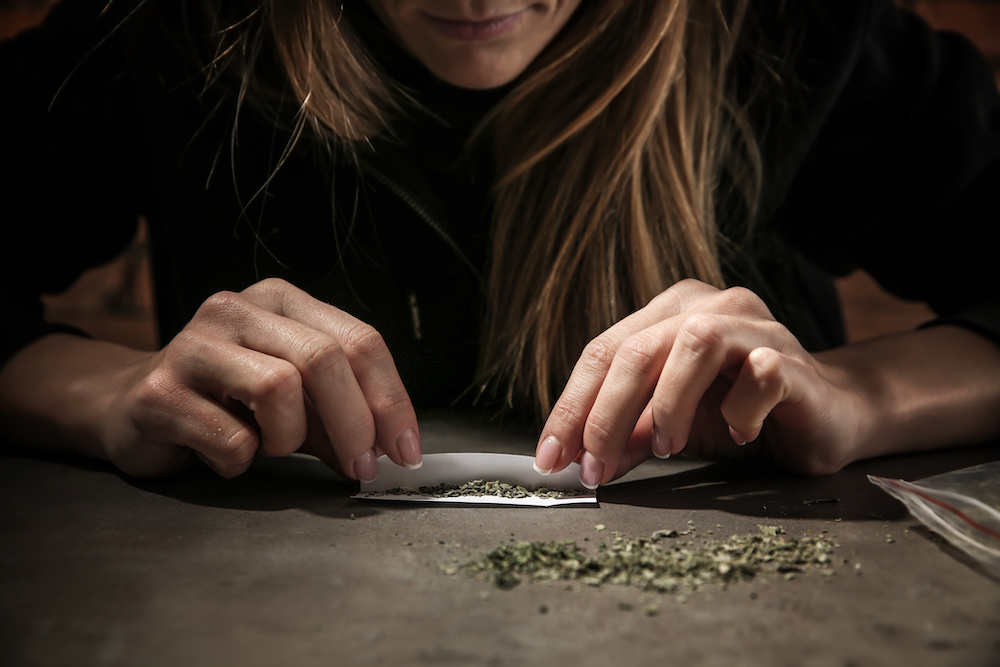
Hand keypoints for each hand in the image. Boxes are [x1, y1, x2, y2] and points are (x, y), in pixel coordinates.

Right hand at [102, 278, 420, 478]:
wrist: (129, 406)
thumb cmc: (224, 401)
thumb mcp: (294, 399)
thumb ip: (340, 414)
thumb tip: (387, 448)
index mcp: (282, 301)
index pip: (360, 340)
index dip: (392, 400)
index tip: (404, 450)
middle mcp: (238, 310)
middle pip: (325, 359)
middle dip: (355, 424)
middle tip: (361, 467)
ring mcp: (194, 345)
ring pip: (279, 388)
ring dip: (289, 438)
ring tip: (269, 447)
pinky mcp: (159, 391)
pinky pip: (231, 437)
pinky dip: (241, 461)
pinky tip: (225, 454)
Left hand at [533, 279, 871, 487]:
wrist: (827, 415)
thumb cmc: (741, 413)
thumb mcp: (671, 427)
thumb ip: (628, 437)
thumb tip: (578, 462)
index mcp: (668, 313)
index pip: (603, 353)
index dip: (571, 407)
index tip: (551, 458)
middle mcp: (708, 307)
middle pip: (636, 349)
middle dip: (604, 415)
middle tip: (594, 467)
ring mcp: (753, 326)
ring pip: (692, 344)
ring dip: (668, 404)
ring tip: (668, 447)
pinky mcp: (793, 357)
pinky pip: (759, 372)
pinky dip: (739, 409)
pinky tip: (739, 434)